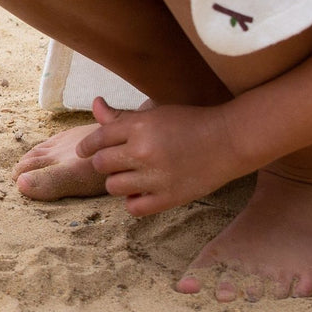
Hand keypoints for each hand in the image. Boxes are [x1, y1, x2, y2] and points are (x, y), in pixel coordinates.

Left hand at [75, 96, 243, 216]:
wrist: (228, 140)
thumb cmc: (189, 122)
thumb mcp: (154, 113)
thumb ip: (121, 115)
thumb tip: (95, 104)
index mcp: (138, 126)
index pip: (98, 139)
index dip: (87, 146)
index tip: (84, 152)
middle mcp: (143, 151)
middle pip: (101, 164)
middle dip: (103, 162)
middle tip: (113, 161)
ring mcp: (155, 177)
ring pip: (113, 186)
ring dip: (117, 181)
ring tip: (130, 176)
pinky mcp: (168, 198)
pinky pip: (134, 208)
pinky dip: (133, 201)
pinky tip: (141, 191)